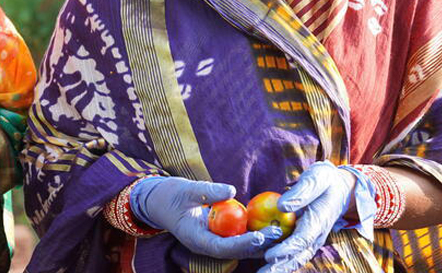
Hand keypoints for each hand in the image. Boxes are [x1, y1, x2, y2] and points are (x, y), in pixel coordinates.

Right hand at [130, 176, 281, 259]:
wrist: (158, 201)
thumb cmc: (169, 195)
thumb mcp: (186, 190)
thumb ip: (207, 191)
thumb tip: (231, 189)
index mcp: (197, 239)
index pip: (224, 247)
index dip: (244, 243)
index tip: (261, 235)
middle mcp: (208, 246)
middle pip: (238, 251)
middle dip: (259, 244)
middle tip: (279, 231)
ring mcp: (214, 242)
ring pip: (242, 248)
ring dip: (261, 241)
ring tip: (282, 230)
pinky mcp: (220, 236)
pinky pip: (240, 238)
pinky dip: (255, 233)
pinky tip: (271, 225)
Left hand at [259, 162, 375, 272]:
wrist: (340, 189)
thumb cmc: (325, 181)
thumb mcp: (316, 178)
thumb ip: (301, 192)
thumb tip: (282, 206)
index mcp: (318, 220)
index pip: (302, 239)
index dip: (286, 249)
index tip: (270, 256)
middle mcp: (316, 235)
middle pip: (298, 255)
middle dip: (281, 266)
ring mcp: (312, 239)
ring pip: (297, 258)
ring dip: (280, 268)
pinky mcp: (306, 239)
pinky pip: (294, 253)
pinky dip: (282, 262)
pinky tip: (267, 268)